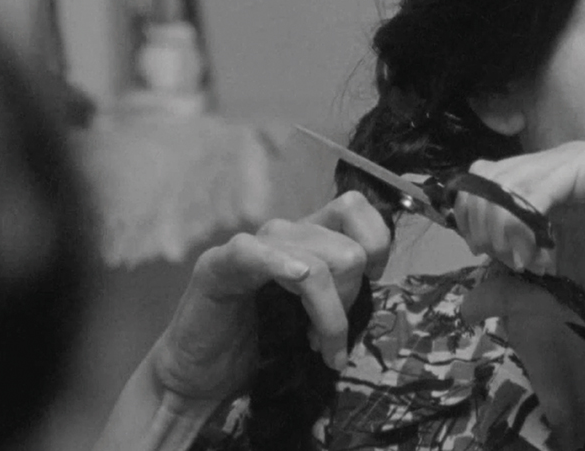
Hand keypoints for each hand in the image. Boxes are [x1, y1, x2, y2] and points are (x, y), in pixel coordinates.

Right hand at [148, 191, 389, 403]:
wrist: (203, 377)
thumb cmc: (263, 345)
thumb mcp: (318, 311)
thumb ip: (345, 288)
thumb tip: (381, 281)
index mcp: (308, 236)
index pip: (355, 207)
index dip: (376, 245)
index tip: (371, 286)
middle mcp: (282, 232)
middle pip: (348, 249)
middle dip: (350, 300)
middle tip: (331, 338)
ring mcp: (250, 246)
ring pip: (317, 263)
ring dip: (329, 316)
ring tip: (319, 349)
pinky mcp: (218, 265)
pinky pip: (256, 252)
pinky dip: (284, 266)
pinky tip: (295, 281)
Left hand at [456, 140, 584, 332]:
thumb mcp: (551, 292)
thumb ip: (509, 291)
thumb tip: (465, 306)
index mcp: (547, 182)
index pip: (485, 178)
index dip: (473, 215)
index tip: (487, 255)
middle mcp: (559, 161)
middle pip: (488, 175)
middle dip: (483, 222)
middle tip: (506, 260)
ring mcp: (578, 157)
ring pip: (506, 179)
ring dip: (502, 226)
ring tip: (525, 262)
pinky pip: (535, 184)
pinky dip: (523, 222)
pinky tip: (537, 251)